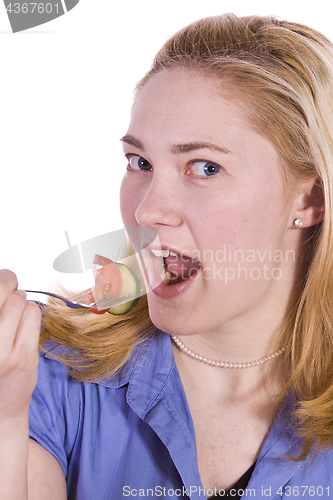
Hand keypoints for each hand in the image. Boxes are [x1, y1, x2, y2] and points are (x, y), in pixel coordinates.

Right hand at [0, 270, 41, 420]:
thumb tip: (4, 279)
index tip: (2, 278)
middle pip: (1, 288)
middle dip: (7, 281)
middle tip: (8, 284)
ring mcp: (0, 350)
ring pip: (19, 300)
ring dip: (19, 300)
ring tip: (13, 313)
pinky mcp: (23, 355)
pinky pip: (33, 314)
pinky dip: (31, 313)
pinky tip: (23, 324)